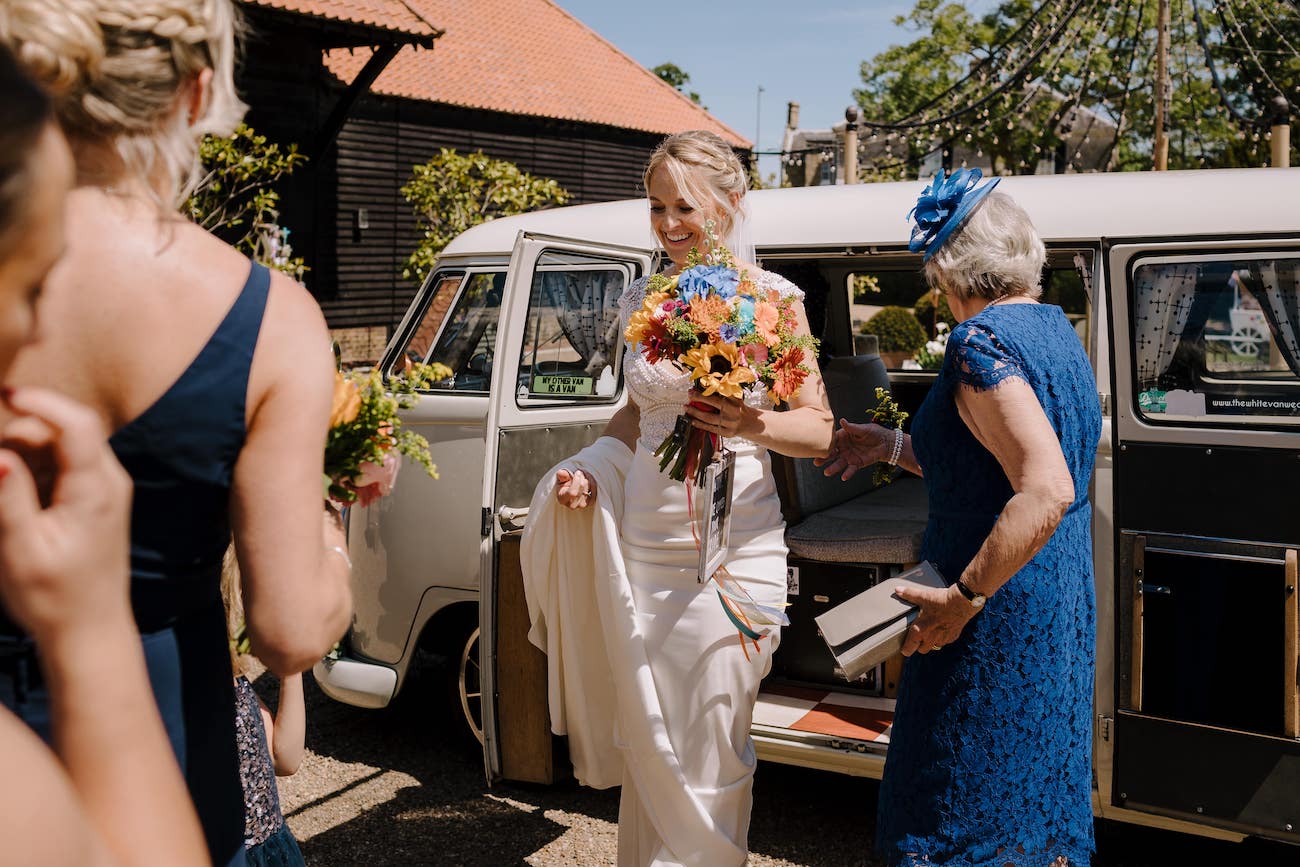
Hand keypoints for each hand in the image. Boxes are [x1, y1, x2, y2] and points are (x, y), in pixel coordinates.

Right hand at [0, 388, 131, 647]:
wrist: (89, 629)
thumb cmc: (54, 597)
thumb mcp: (21, 550)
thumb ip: (8, 499)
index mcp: (97, 489)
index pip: (77, 424)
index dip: (42, 402)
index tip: (5, 394)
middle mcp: (108, 480)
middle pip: (60, 430)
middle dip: (18, 436)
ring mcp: (102, 486)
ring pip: (55, 446)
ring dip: (20, 456)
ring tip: (11, 508)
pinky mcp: (91, 496)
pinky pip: (56, 466)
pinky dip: (29, 472)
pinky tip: (16, 508)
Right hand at [554, 468, 595, 509]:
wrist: (571, 490)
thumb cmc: (564, 485)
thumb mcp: (560, 479)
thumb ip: (561, 475)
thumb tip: (562, 472)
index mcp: (563, 499)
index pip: (572, 492)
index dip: (576, 481)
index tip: (577, 472)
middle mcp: (573, 505)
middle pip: (582, 488)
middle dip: (582, 477)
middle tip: (580, 472)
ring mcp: (582, 504)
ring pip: (589, 488)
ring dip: (588, 478)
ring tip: (583, 474)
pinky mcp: (590, 502)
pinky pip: (594, 490)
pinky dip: (592, 482)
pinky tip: (588, 479)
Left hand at [683, 390, 749, 437]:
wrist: (749, 423)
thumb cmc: (739, 408)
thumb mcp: (735, 398)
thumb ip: (724, 392)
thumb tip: (705, 386)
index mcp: (735, 400)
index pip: (719, 393)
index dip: (706, 390)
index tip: (694, 389)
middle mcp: (733, 411)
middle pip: (714, 403)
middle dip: (699, 399)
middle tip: (689, 396)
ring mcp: (730, 423)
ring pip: (709, 418)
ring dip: (695, 413)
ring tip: (686, 408)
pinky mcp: (727, 433)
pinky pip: (710, 428)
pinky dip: (700, 424)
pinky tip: (693, 421)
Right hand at [814, 418, 890, 480]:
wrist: (886, 442)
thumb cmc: (874, 432)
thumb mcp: (863, 429)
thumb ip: (852, 427)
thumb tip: (842, 420)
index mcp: (843, 437)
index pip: (832, 441)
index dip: (825, 444)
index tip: (819, 447)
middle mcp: (843, 448)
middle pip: (832, 454)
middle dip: (824, 458)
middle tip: (816, 462)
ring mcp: (849, 457)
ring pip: (839, 463)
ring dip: (833, 468)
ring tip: (827, 472)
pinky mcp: (857, 464)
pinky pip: (851, 469)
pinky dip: (848, 473)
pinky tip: (844, 477)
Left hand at [893, 582, 977, 655]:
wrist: (962, 602)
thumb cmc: (941, 600)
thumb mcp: (923, 596)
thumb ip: (909, 594)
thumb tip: (898, 590)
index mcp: (920, 630)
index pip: (909, 648)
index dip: (906, 649)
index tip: (904, 649)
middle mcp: (931, 638)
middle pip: (922, 650)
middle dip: (919, 646)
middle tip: (918, 637)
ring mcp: (943, 639)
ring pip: (934, 646)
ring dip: (932, 642)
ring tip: (931, 631)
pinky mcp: (953, 637)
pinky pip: (946, 641)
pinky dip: (943, 637)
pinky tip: (943, 627)